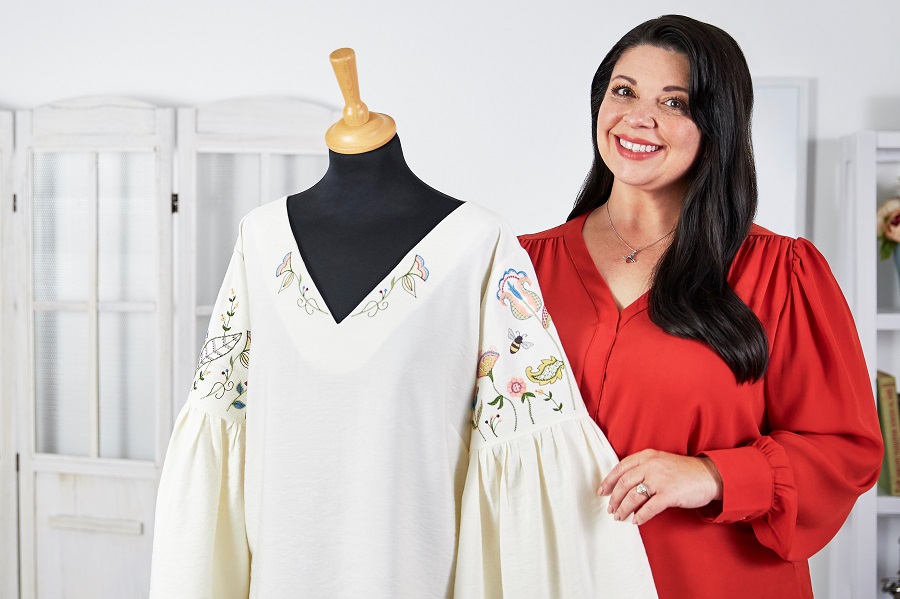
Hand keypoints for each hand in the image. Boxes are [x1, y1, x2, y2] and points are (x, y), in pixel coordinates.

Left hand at [597, 449, 722, 525]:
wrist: (709, 475)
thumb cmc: (684, 471)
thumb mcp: (661, 462)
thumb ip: (643, 468)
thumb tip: (624, 485)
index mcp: (647, 456)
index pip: (620, 468)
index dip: (608, 481)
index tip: (602, 492)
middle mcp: (651, 465)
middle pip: (623, 483)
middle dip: (614, 498)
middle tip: (610, 509)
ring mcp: (660, 479)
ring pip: (633, 496)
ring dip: (624, 509)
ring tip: (620, 517)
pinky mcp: (669, 494)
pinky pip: (649, 507)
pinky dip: (640, 516)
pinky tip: (636, 521)